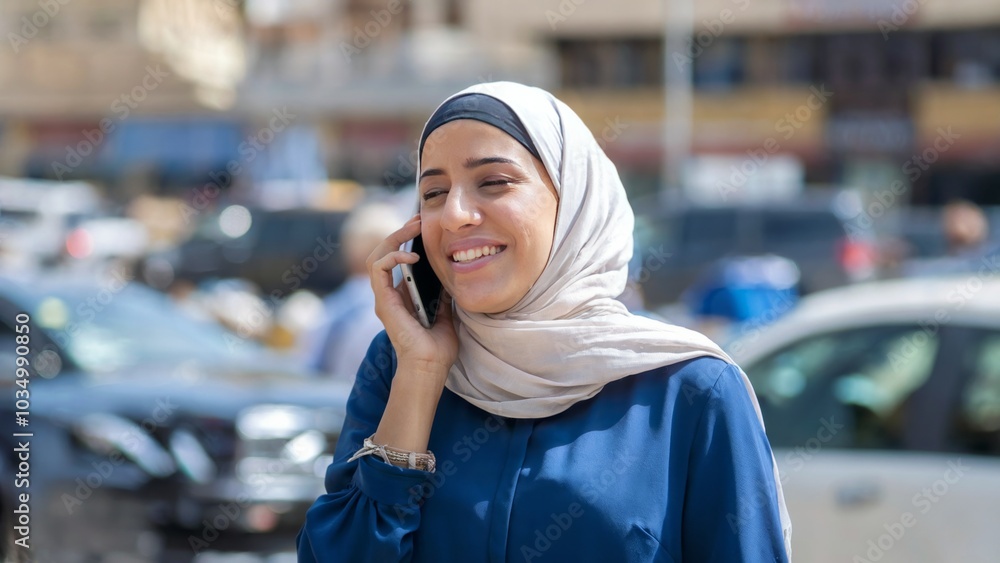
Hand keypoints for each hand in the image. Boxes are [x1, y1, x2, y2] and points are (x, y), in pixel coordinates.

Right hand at [367, 215, 458, 380]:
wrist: (430, 367)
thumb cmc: (438, 347)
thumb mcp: (446, 311)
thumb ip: (443, 292)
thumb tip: (451, 271)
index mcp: (402, 296)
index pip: (397, 260)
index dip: (408, 240)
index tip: (425, 226)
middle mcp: (390, 294)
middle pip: (384, 253)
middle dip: (400, 232)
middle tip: (418, 219)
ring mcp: (384, 298)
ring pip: (377, 256)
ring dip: (394, 237)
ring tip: (413, 227)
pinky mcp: (383, 302)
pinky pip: (379, 268)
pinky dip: (393, 257)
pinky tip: (412, 256)